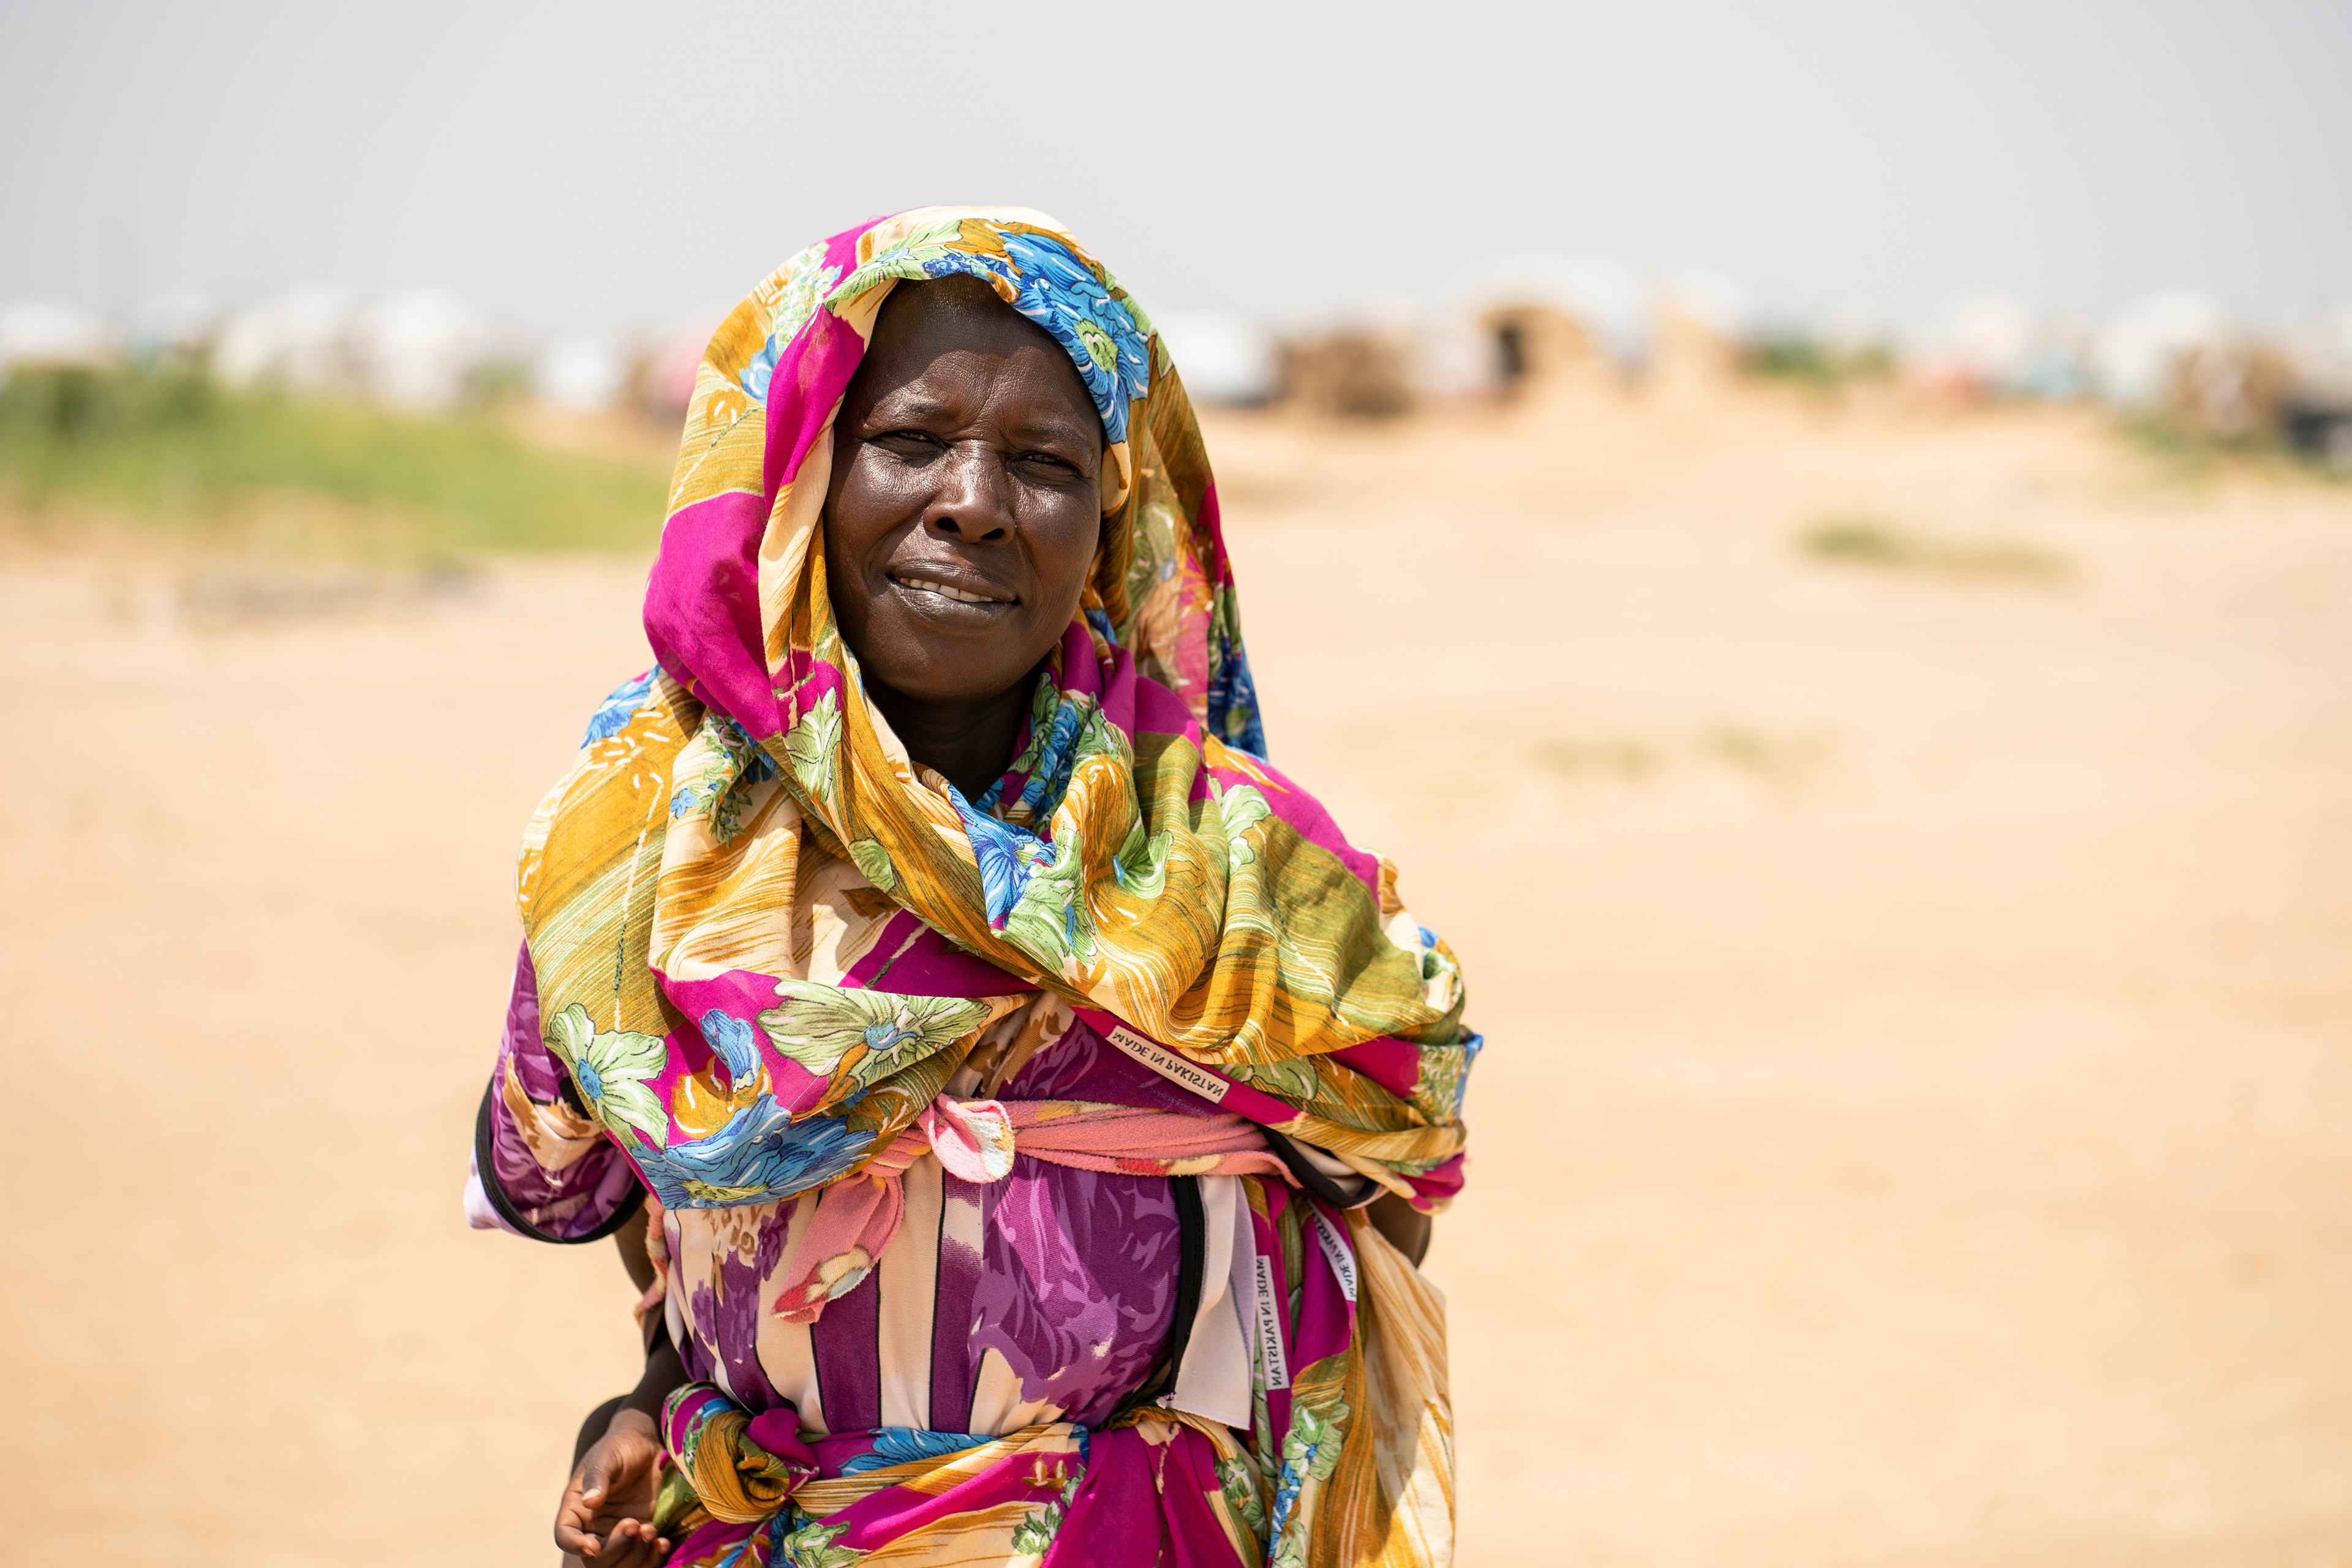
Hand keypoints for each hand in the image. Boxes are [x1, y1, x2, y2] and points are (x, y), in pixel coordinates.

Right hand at [556, 1407, 670, 1564]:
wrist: (648, 1445)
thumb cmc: (620, 1446)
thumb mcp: (607, 1456)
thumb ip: (598, 1476)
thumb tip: (591, 1501)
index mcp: (577, 1509)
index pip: (565, 1536)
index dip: (576, 1546)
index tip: (594, 1545)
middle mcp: (595, 1527)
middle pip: (596, 1558)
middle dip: (616, 1548)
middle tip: (635, 1524)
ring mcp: (619, 1534)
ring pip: (620, 1564)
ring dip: (636, 1556)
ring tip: (652, 1530)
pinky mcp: (642, 1536)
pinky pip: (643, 1559)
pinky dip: (653, 1559)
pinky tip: (664, 1543)